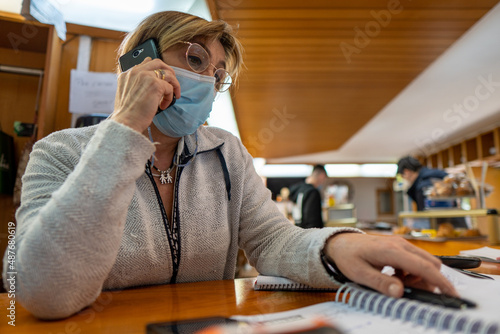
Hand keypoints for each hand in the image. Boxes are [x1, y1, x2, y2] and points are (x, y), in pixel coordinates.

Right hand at [111, 57, 180, 132]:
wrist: (126, 122)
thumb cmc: (127, 113)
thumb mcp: (126, 94)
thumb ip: (135, 85)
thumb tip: (149, 85)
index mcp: (127, 74)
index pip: (145, 63)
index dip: (155, 70)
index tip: (160, 79)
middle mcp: (136, 72)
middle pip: (158, 63)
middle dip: (168, 71)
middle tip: (172, 83)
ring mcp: (146, 76)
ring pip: (168, 74)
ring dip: (174, 85)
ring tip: (173, 95)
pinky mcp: (155, 85)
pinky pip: (170, 87)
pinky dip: (170, 97)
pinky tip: (163, 105)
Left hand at [323, 233, 457, 297]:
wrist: (340, 243)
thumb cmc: (348, 256)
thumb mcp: (359, 273)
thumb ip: (380, 283)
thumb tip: (399, 292)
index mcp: (391, 250)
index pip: (423, 267)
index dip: (439, 281)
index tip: (451, 293)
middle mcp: (399, 244)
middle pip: (430, 263)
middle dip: (428, 281)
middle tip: (411, 292)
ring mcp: (400, 243)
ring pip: (424, 262)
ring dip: (418, 277)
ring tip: (397, 283)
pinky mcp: (399, 246)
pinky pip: (415, 260)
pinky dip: (412, 272)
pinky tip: (395, 277)